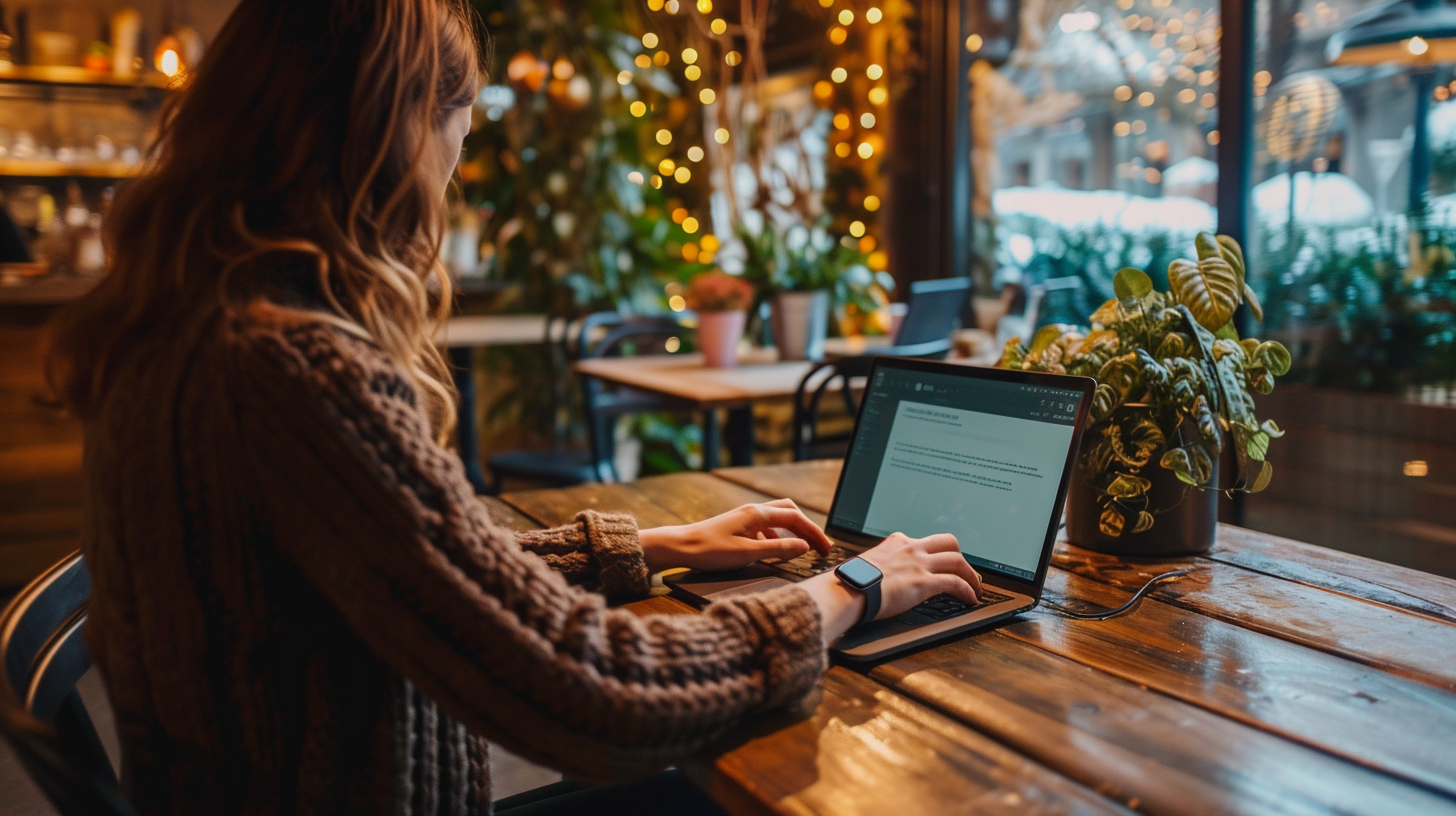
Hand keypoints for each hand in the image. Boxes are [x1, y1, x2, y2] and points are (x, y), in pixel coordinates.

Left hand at [638, 499, 832, 571]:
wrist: (681, 547)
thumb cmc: (710, 550)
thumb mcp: (748, 553)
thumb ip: (778, 550)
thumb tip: (804, 547)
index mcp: (758, 514)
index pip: (796, 519)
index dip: (814, 533)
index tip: (825, 548)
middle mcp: (753, 511)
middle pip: (789, 512)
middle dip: (807, 527)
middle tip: (819, 545)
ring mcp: (745, 517)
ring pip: (777, 519)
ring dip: (793, 532)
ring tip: (802, 549)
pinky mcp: (737, 525)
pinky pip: (765, 527)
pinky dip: (777, 537)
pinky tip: (775, 551)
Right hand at [799, 532, 982, 639]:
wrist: (847, 590)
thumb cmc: (850, 582)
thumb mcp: (866, 565)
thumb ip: (878, 566)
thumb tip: (874, 579)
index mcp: (896, 543)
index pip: (923, 542)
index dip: (935, 553)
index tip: (938, 563)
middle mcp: (911, 548)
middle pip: (948, 543)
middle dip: (960, 556)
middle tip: (964, 570)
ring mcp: (919, 564)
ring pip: (958, 560)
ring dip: (971, 575)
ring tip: (975, 588)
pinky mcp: (924, 582)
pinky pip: (956, 583)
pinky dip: (967, 591)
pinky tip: (971, 599)